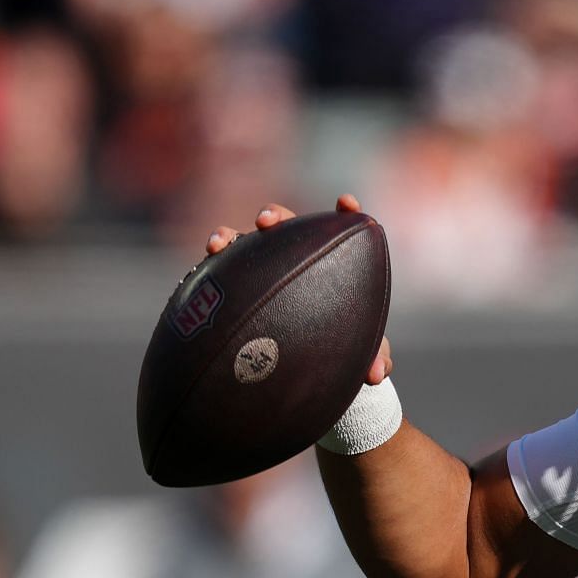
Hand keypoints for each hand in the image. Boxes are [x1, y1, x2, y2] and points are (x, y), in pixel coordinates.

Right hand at [208, 195, 390, 385]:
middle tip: (266, 222)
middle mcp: (296, 258)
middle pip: (286, 226)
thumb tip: (376, 373)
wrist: (306, 372)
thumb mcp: (360, 355)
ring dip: (230, 236)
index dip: (345, 213)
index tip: (347, 204)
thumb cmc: (341, 351)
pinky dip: (210, 265)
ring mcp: (265, 269)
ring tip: (220, 242)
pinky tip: (201, 267)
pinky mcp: (238, 287)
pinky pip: (221, 271)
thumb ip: (374, 358)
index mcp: (332, 263)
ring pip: (248, 243)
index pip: (340, 229)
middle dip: (275, 216)